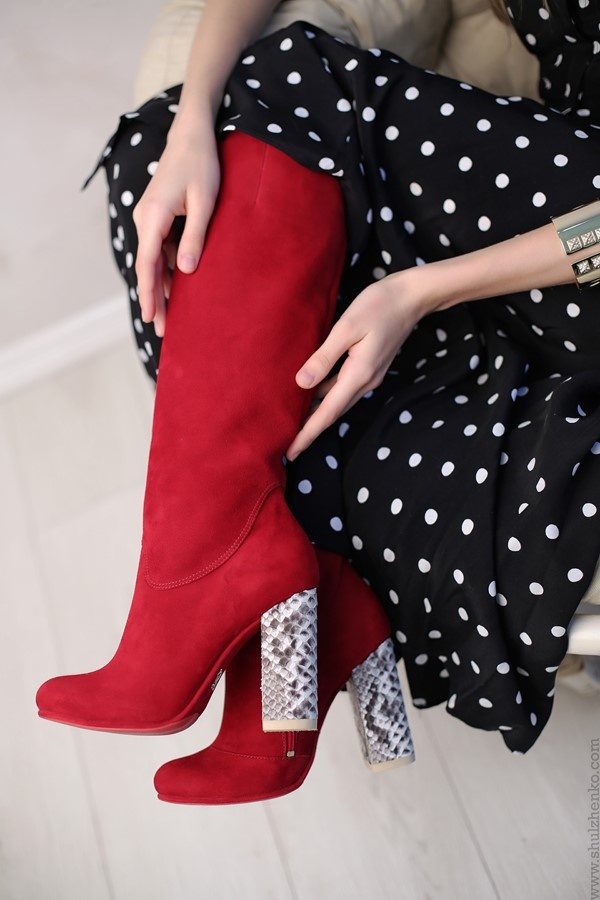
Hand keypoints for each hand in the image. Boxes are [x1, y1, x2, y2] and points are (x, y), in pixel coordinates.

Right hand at [132, 121, 220, 336]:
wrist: (192, 135)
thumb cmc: (202, 165)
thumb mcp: (205, 202)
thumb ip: (196, 237)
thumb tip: (186, 271)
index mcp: (153, 216)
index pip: (147, 263)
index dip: (149, 293)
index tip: (150, 317)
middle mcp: (145, 218)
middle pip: (147, 267)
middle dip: (154, 299)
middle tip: (162, 329)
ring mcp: (150, 218)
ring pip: (153, 260)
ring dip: (161, 287)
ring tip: (172, 316)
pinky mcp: (158, 217)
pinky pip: (160, 250)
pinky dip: (167, 270)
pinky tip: (177, 288)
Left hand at [286, 270, 430, 459]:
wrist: (411, 296)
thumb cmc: (378, 305)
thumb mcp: (347, 327)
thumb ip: (324, 357)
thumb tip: (302, 383)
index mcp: (358, 375)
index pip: (326, 413)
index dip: (306, 434)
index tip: (290, 453)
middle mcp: (364, 381)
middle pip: (331, 414)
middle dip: (309, 432)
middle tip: (286, 449)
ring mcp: (368, 376)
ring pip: (336, 403)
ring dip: (316, 416)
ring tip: (292, 426)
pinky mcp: (368, 368)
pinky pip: (341, 389)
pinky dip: (324, 398)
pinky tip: (309, 397)